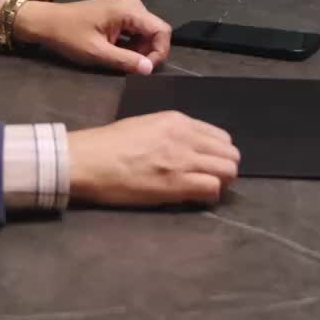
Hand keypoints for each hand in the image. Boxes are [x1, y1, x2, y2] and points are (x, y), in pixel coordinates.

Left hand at [13, 0, 171, 76]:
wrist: (47, 22)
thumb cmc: (69, 35)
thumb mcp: (97, 52)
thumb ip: (126, 60)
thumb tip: (149, 70)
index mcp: (129, 9)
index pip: (161, 30)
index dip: (159, 52)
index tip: (145, 69)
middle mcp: (132, 3)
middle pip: (155, 32)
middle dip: (148, 52)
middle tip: (130, 67)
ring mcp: (126, 6)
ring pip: (146, 33)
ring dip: (139, 50)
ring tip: (120, 60)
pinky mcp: (120, 12)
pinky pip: (136, 30)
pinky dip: (131, 44)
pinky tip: (116, 52)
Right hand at [69, 110, 239, 208]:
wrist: (89, 159)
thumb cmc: (109, 143)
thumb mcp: (146, 125)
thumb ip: (172, 133)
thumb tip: (187, 147)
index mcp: (178, 121)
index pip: (221, 137)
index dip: (218, 154)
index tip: (207, 164)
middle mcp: (186, 137)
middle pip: (230, 154)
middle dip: (224, 168)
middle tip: (209, 178)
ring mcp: (183, 160)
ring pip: (228, 171)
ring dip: (221, 182)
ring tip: (203, 189)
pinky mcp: (177, 184)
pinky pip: (213, 189)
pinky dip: (210, 196)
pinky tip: (196, 198)